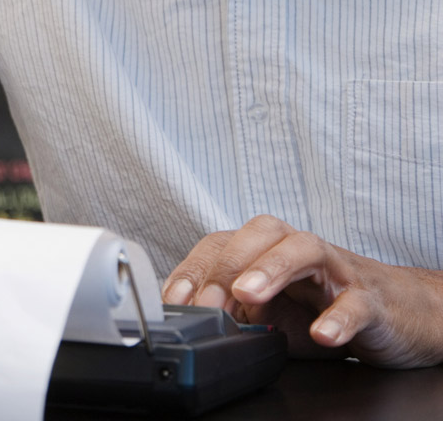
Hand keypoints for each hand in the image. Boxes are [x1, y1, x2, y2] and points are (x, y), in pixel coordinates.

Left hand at [162, 215, 442, 367]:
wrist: (394, 312)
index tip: (174, 301)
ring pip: (303, 248)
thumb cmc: (322, 305)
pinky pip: (355, 301)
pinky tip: (321, 334)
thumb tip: (197, 319)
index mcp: (266, 248)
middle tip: (209, 302)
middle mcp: (297, 248)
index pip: (222, 244)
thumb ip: (237, 311)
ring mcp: (335, 269)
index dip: (194, 269)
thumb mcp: (270, 313)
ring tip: (248, 295)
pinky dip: (337, 316)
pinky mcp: (371, 298)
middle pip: (259, 234)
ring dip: (271, 269)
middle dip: (227, 266)